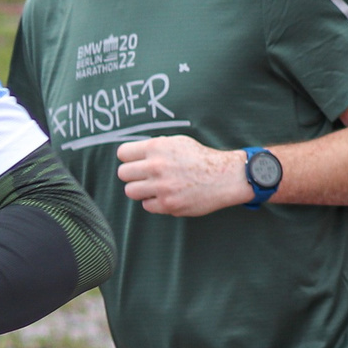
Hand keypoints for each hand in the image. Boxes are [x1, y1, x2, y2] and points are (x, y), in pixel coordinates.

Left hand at [118, 136, 249, 215]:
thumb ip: (155, 147)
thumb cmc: (202, 158)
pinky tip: (166, 196)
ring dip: (140, 190)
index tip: (136, 161)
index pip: (122, 153)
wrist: (225, 176)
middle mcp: (157, 167)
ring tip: (154, 187)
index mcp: (157, 148)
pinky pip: (147, 205)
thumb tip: (134, 155)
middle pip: (123, 173)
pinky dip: (154, 202)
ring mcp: (162, 187)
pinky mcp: (168, 205)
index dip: (129, 157)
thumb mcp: (178, 142)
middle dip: (132, 175)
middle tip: (145, 176)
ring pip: (130, 191)